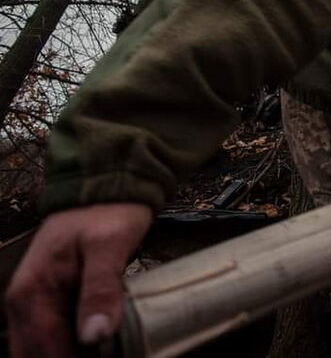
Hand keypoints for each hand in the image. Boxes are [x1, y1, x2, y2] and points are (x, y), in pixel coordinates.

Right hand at [5, 202, 152, 357]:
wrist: (106, 186)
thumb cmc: (108, 212)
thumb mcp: (110, 246)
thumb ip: (101, 289)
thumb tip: (94, 336)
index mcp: (32, 292)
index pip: (44, 349)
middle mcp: (24, 302)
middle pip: (35, 354)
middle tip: (106, 356)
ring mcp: (34, 302)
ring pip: (40, 348)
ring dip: (67, 354)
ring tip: (104, 352)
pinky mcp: (49, 300)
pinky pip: (51, 335)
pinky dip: (70, 347)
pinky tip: (98, 347)